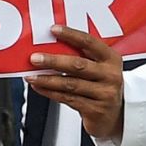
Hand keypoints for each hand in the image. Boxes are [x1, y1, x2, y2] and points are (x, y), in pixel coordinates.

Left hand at [25, 24, 124, 140]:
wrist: (114, 115)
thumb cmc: (101, 85)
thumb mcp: (98, 67)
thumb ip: (80, 56)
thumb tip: (49, 47)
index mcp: (111, 58)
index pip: (89, 42)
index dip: (71, 35)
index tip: (53, 30)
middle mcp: (110, 75)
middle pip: (78, 65)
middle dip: (53, 61)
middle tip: (35, 58)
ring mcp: (104, 94)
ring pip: (70, 84)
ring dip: (47, 79)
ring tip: (32, 76)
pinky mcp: (95, 110)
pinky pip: (68, 99)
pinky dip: (50, 93)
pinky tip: (40, 87)